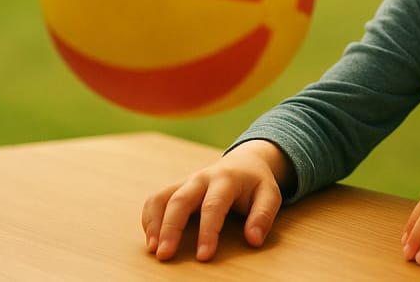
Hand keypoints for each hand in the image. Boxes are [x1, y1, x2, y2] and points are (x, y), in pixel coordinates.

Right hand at [141, 139, 292, 261]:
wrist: (245, 162)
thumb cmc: (256, 183)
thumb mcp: (270, 194)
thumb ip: (263, 215)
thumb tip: (254, 239)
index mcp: (226, 179)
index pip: (213, 205)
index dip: (208, 231)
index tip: (204, 256)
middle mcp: (202, 178)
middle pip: (180, 200)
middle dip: (170, 228)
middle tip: (164, 255)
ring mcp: (186, 182)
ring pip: (162, 198)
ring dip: (154, 223)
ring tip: (153, 250)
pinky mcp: (176, 188)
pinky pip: (156, 200)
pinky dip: (149, 219)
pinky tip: (152, 239)